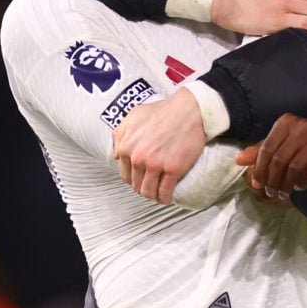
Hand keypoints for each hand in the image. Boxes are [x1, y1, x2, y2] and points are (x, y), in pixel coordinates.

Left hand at [113, 87, 205, 203]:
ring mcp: (155, 164)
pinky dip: (165, 198)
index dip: (134, 179)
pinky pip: (165, 192)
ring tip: (159, 195)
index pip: (125, 175)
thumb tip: (116, 155)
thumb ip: (120, 134)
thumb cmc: (164, 110)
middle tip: (152, 186)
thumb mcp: (134, 116)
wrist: (190, 109)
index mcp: (126, 147)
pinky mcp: (173, 169)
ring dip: (153, 196)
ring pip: (149, 192)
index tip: (142, 179)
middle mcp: (138, 158)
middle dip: (143, 188)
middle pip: (136, 185)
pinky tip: (168, 198)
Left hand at [235, 114, 306, 199]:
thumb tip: (238, 160)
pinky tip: (299, 187)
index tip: (257, 184)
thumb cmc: (302, 141)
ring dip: (286, 185)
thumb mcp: (281, 141)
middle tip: (271, 192)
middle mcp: (301, 127)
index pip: (267, 148)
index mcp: (286, 122)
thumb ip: (260, 150)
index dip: (259, 168)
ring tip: (282, 193)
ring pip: (294, 168)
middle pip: (280, 160)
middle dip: (272, 180)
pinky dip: (302, 183)